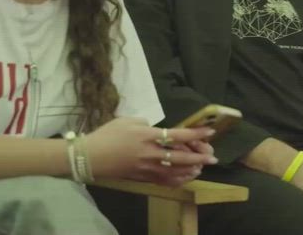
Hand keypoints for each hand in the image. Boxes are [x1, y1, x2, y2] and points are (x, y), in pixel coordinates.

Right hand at [86, 117, 217, 186]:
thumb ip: (147, 124)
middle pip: (181, 157)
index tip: (210, 131)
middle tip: (213, 157)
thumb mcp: (128, 121)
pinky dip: (177, 180)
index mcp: (147, 136)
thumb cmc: (107, 135)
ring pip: (175, 172)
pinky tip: (185, 177)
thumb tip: (158, 130)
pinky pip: (164, 181)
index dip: (196, 134)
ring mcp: (146, 168)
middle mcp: (150, 153)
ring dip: (191, 170)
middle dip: (199, 157)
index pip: (178, 135)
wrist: (89, 157)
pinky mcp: (142, 178)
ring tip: (201, 167)